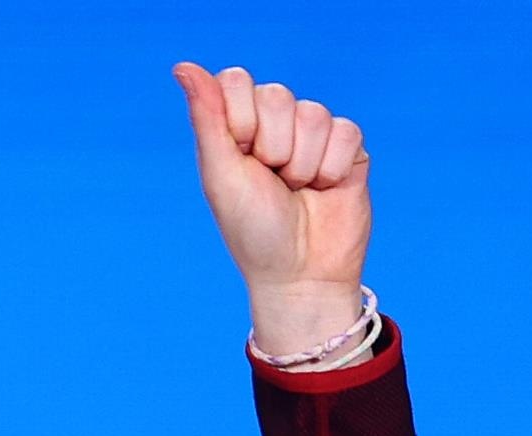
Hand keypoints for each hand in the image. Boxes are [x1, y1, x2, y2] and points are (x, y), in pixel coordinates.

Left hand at [172, 63, 372, 354]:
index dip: (240, 118)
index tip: (239, 156)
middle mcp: (273, 126)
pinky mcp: (349, 149)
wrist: (300, 273)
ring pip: (314, 114)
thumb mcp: (221, 174)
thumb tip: (183, 66)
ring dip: (303, 162)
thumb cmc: (252, 230)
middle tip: (271, 181)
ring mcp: (312, 136)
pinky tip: (325, 189)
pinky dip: (333, 167)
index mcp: (234, 129)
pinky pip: (346, 131)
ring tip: (297, 190)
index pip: (236, 81)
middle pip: (278, 95)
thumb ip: (208, 117)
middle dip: (272, 146)